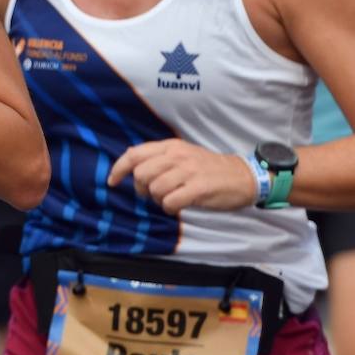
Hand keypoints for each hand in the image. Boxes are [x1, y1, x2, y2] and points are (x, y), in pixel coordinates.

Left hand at [107, 139, 255, 214]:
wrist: (243, 176)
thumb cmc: (208, 168)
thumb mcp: (182, 154)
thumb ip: (158, 156)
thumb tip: (129, 158)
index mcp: (170, 146)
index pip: (134, 154)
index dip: (118, 169)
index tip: (112, 181)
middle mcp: (177, 156)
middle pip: (141, 173)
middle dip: (141, 188)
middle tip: (153, 194)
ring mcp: (189, 171)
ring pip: (155, 189)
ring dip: (158, 200)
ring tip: (170, 199)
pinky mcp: (199, 188)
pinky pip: (171, 202)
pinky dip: (169, 208)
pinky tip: (177, 207)